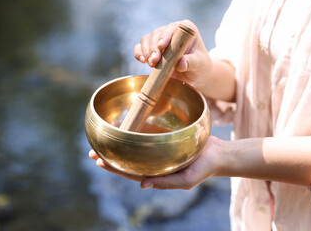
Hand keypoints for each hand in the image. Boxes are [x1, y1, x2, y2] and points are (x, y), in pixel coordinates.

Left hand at [88, 136, 228, 189]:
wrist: (219, 153)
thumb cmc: (204, 168)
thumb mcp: (186, 180)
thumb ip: (166, 183)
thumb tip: (141, 184)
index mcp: (157, 173)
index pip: (130, 171)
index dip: (113, 167)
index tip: (98, 161)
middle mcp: (155, 162)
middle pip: (128, 159)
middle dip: (110, 156)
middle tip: (91, 151)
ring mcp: (159, 151)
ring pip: (135, 147)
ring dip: (119, 144)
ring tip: (104, 137)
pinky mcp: (165, 138)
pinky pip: (147, 135)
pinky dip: (135, 133)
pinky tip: (125, 127)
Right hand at [134, 20, 212, 90]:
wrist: (194, 75)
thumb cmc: (200, 67)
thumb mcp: (200, 64)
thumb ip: (192, 62)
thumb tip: (181, 64)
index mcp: (186, 28)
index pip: (173, 28)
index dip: (166, 35)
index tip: (161, 46)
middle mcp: (171, 31)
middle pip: (157, 33)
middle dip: (153, 47)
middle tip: (154, 61)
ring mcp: (160, 39)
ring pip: (147, 39)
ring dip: (146, 51)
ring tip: (151, 64)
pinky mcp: (152, 49)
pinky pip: (140, 47)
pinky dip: (138, 53)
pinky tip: (142, 60)